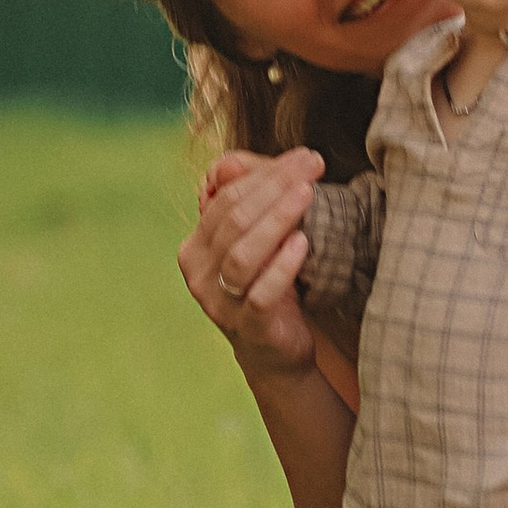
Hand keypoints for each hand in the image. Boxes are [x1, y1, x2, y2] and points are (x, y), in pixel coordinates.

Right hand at [181, 149, 323, 385]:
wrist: (275, 351)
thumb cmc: (267, 285)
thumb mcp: (257, 241)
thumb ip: (250, 201)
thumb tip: (232, 161)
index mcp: (195, 247)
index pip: (225, 198)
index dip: (264, 173)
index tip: (304, 156)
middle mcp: (199, 274)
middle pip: (233, 220)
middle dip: (275, 187)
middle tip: (311, 167)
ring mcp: (220, 303)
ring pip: (242, 255)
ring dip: (276, 221)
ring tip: (307, 195)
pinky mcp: (248, 327)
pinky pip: (261, 293)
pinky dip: (282, 266)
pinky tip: (303, 243)